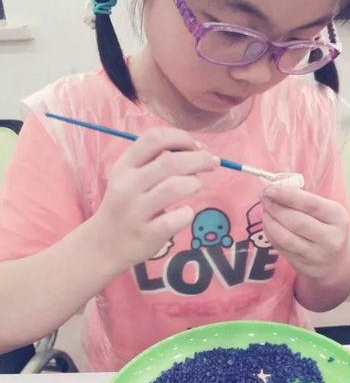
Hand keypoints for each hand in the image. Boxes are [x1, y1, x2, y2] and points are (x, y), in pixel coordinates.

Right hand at [91, 128, 216, 268]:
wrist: (104, 244)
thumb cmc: (125, 206)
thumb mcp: (129, 178)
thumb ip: (156, 162)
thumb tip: (198, 149)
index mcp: (124, 166)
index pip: (154, 138)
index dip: (181, 137)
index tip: (196, 146)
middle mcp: (128, 185)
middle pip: (171, 161)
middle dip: (200, 158)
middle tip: (213, 163)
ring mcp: (137, 211)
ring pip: (175, 186)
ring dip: (195, 183)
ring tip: (195, 187)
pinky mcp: (148, 234)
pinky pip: (178, 218)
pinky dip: (188, 213)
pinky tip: (184, 213)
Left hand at [261, 185, 349, 279]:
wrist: (334, 263)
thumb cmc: (326, 228)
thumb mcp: (325, 212)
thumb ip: (304, 200)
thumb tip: (274, 189)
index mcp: (338, 217)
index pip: (310, 204)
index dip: (287, 195)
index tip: (270, 189)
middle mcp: (330, 238)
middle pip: (296, 221)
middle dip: (275, 207)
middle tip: (264, 197)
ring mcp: (316, 254)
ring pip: (285, 237)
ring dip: (270, 222)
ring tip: (265, 211)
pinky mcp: (302, 265)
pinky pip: (281, 247)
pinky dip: (270, 233)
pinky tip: (268, 224)